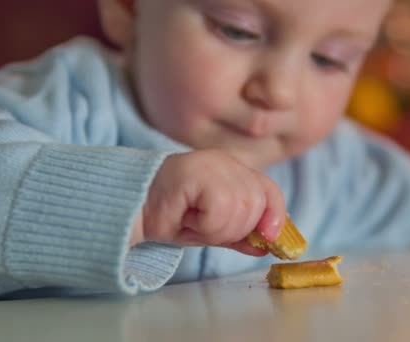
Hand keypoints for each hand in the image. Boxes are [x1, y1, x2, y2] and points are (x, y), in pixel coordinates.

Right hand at [131, 150, 285, 255]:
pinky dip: (205, 225)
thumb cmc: (172, 217)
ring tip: (193, 222)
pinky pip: (220, 211)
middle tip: (205, 229)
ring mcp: (214, 165)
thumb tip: (269, 243)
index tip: (269, 238)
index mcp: (234, 170)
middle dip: (234, 229)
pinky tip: (186, 218)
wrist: (134, 210)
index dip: (275, 216)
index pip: (269, 191)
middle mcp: (227, 163)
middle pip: (257, 204)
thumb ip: (242, 232)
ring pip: (240, 210)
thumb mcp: (214, 228)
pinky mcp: (200, 173)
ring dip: (216, 230)